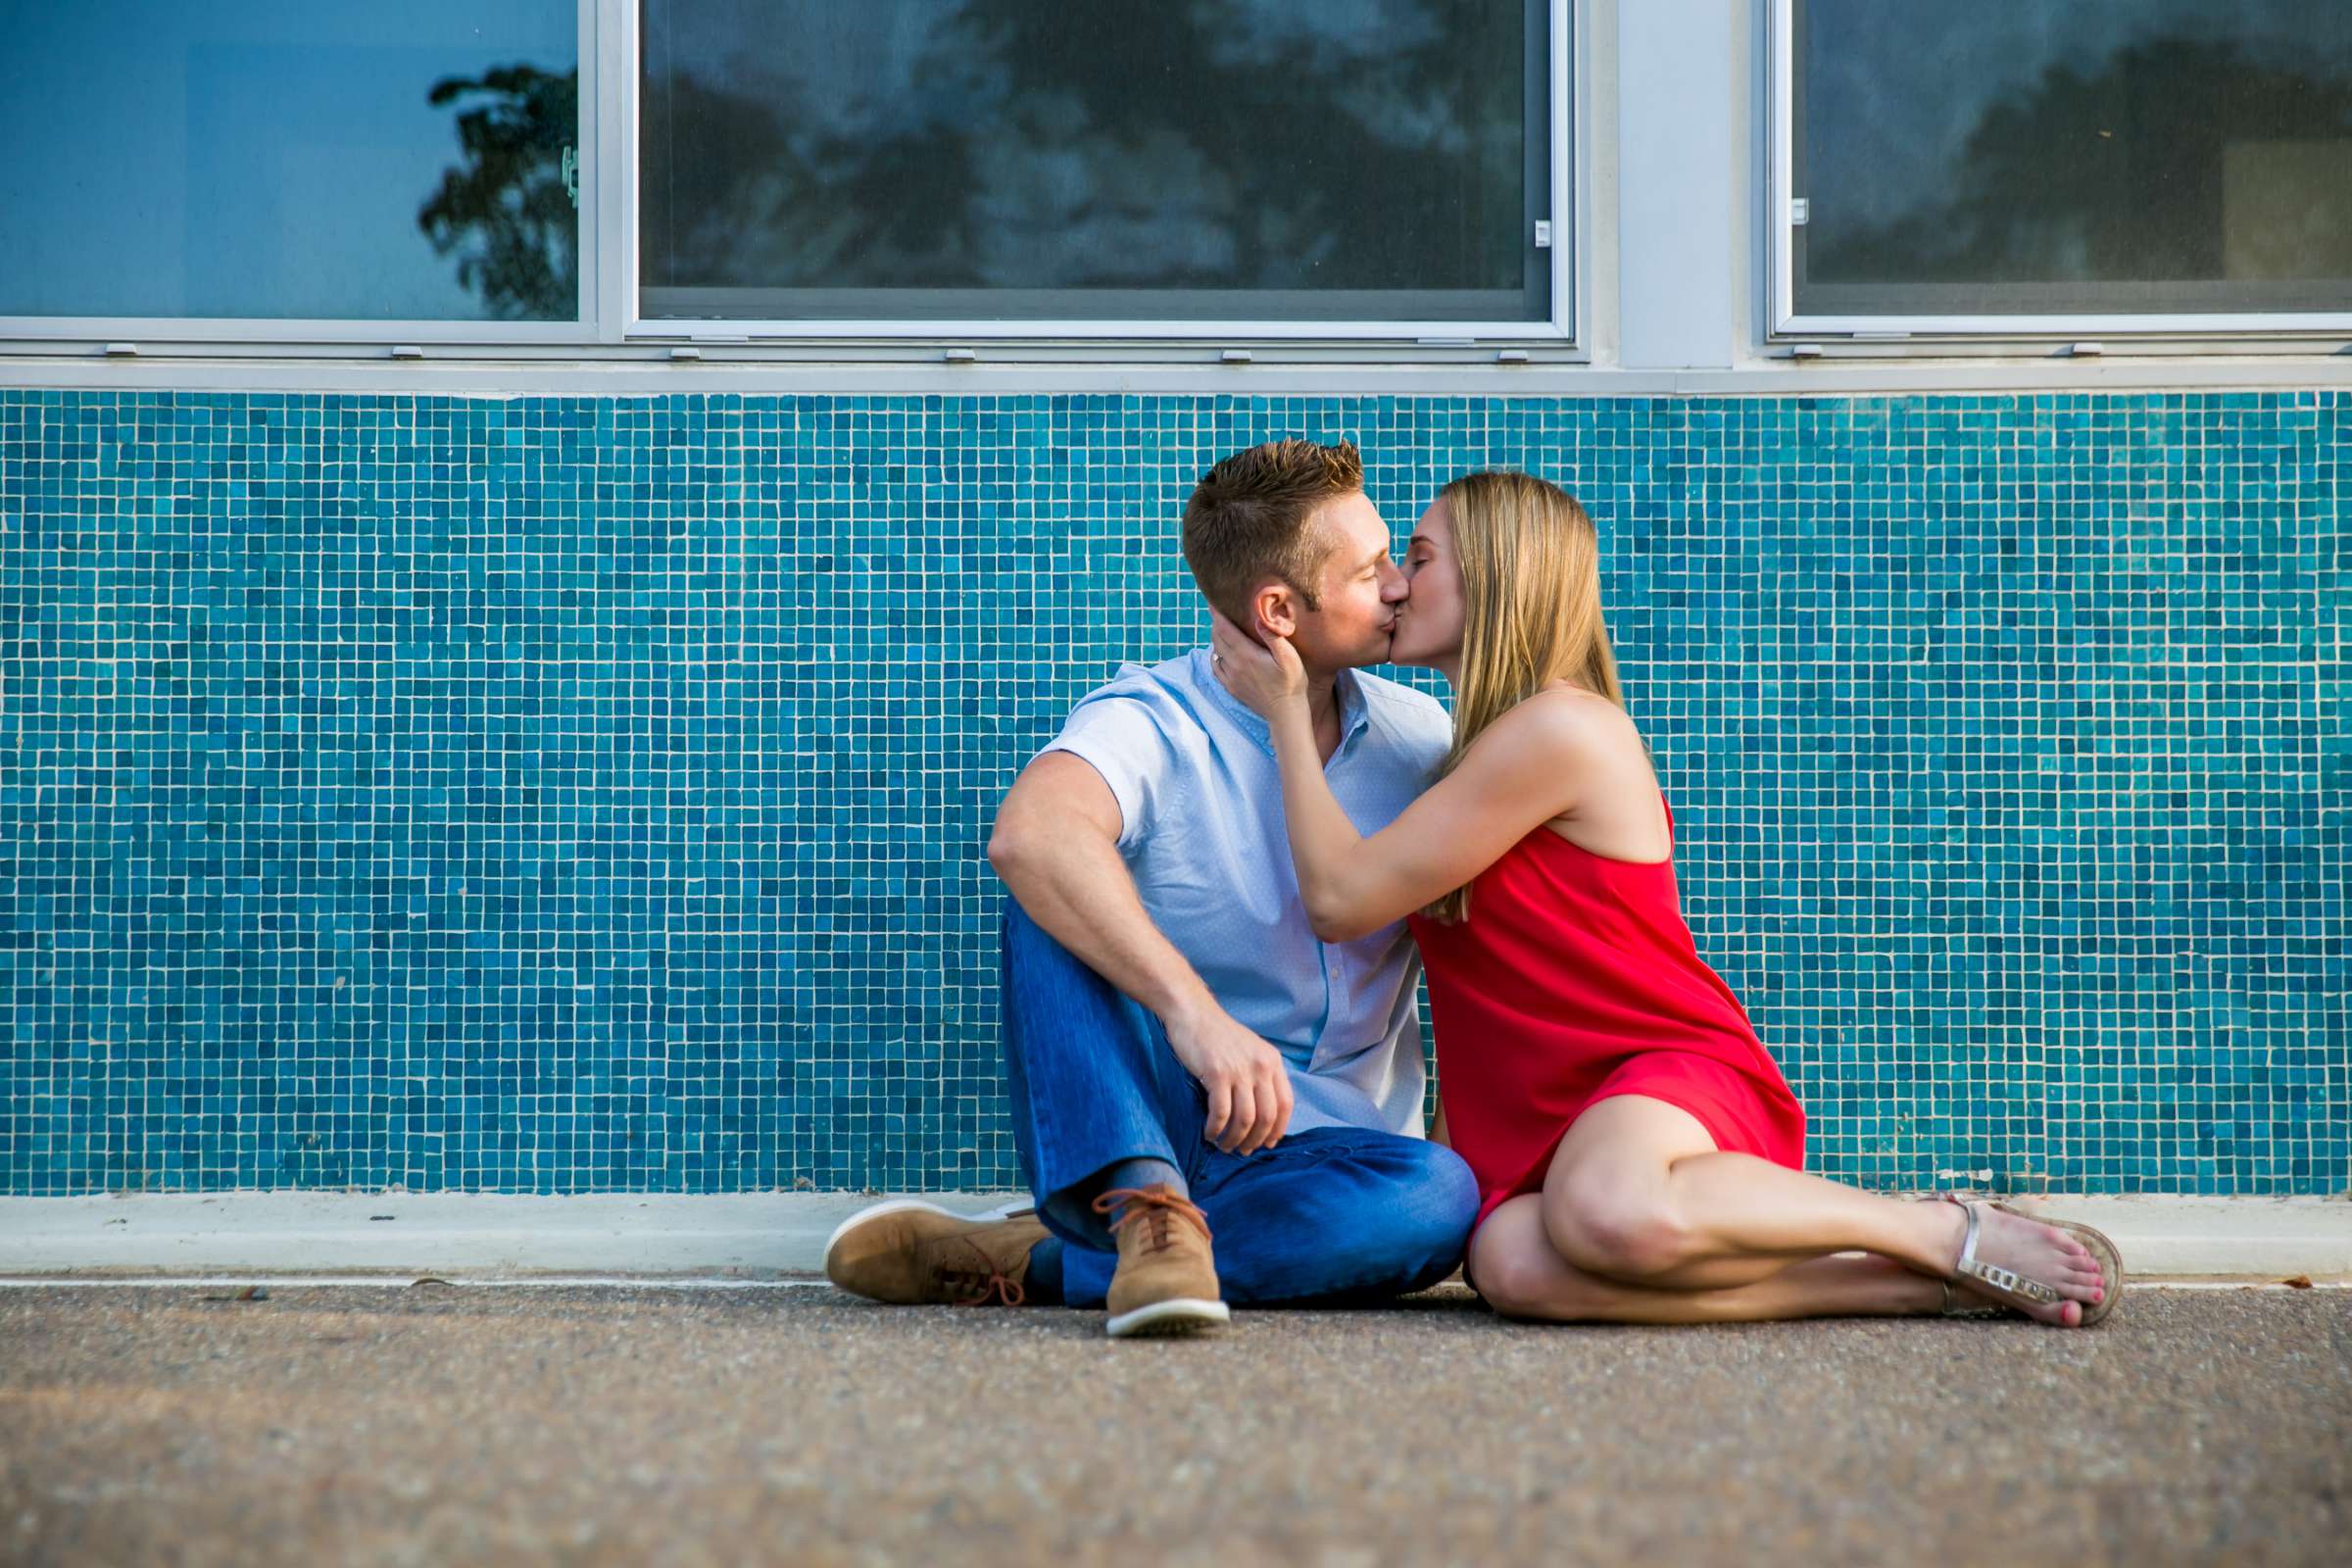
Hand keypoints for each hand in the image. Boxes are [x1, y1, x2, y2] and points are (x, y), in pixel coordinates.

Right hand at [1163, 997, 1294, 1154]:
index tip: (1268, 1143)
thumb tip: (1263, 1115)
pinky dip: (1216, 1129)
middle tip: (1242, 1150)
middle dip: (1256, 1140)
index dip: (1278, 1129)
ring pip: (1245, 1119)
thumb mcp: (1250, 1050)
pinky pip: (1221, 1113)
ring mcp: (1240, 1070)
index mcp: (1272, 1061)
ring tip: (1224, 1146)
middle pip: (1267, 1116)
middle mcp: (1261, 1066)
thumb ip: (1260, 1075)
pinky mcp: (1217, 1074)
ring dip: (1234, 1139)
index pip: (1285, 1104)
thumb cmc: (1218, 1035)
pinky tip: (1209, 1134)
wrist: (1193, 1013)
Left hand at [1207, 605, 1306, 721]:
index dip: (1217, 613)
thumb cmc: (1291, 683)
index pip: (1224, 628)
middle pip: (1216, 637)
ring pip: (1215, 651)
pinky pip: (1216, 667)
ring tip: (1222, 628)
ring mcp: (1230, 677)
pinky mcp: (1231, 687)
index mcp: (1246, 654)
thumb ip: (1273, 637)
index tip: (1212, 600)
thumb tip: (1260, 618)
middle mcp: (1233, 665)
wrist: (1285, 713)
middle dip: (1216, 622)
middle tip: (1218, 610)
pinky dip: (1215, 656)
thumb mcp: (1288, 657)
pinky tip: (1220, 653)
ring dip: (1216, 638)